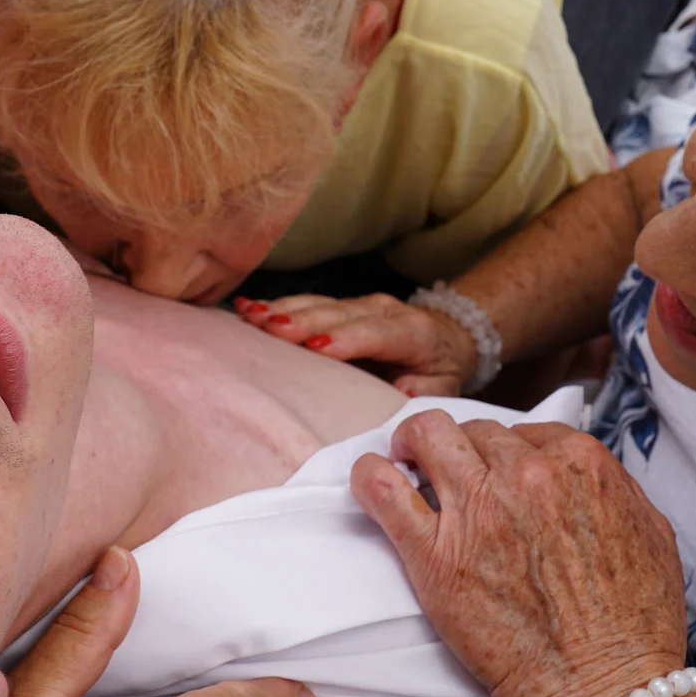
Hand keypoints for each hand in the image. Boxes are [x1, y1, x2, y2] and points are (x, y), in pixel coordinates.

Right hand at [233, 293, 478, 395]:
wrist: (447, 335)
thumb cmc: (438, 368)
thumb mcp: (443, 386)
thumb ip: (425, 391)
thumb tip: (400, 392)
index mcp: (412, 332)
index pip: (377, 333)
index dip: (347, 338)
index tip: (318, 347)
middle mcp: (383, 311)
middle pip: (339, 315)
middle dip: (304, 321)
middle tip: (270, 328)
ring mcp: (359, 305)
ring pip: (318, 305)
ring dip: (283, 310)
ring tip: (251, 316)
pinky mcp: (340, 306)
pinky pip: (307, 304)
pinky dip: (277, 306)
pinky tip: (248, 307)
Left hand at [351, 414, 686, 696]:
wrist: (602, 690)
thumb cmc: (633, 626)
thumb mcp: (651, 533)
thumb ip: (615, 489)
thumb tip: (584, 476)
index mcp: (581, 463)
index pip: (526, 431)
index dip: (507, 453)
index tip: (498, 474)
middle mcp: (527, 475)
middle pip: (476, 433)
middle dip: (466, 451)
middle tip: (457, 478)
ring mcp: (477, 510)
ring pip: (426, 436)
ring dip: (414, 445)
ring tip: (408, 464)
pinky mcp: (434, 554)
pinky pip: (382, 488)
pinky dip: (369, 475)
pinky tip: (371, 480)